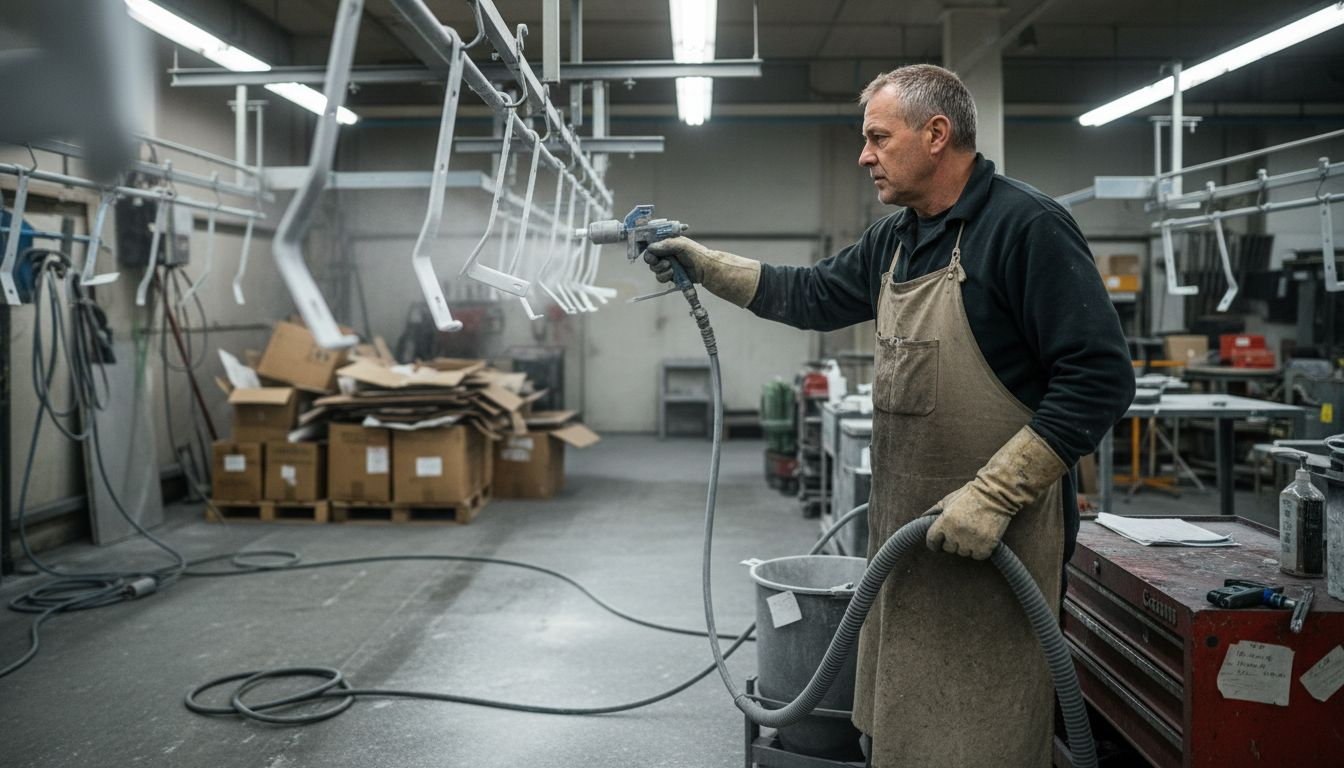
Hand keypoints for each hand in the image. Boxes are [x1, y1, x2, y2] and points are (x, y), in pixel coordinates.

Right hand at [644, 236, 712, 283]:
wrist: (704, 268)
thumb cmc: (695, 253)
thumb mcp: (680, 244)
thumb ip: (665, 245)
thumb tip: (650, 248)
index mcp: (666, 243)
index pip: (651, 245)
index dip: (650, 250)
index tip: (653, 254)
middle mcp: (665, 254)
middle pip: (650, 258)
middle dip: (655, 261)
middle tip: (664, 262)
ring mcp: (666, 265)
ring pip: (654, 268)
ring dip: (661, 269)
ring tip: (671, 267)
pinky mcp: (669, 275)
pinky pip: (660, 277)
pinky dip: (664, 276)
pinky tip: (672, 273)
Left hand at [925, 426, 1067, 559]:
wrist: (997, 493)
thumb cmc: (971, 494)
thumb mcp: (948, 499)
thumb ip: (933, 511)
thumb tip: (920, 519)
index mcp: (944, 521)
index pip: (932, 541)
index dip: (934, 543)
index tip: (938, 543)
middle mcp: (956, 533)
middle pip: (948, 549)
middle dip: (952, 542)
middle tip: (961, 531)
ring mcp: (971, 540)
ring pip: (963, 553)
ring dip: (967, 546)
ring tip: (973, 532)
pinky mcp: (986, 546)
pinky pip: (977, 556)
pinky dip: (979, 550)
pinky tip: (982, 538)